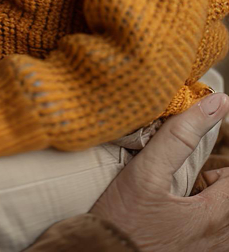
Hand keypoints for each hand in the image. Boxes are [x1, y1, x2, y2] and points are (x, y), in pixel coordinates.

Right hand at [92, 91, 228, 251]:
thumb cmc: (121, 222)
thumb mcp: (145, 173)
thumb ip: (180, 136)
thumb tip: (218, 102)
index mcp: (214, 216)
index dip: (220, 164)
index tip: (198, 162)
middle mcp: (218, 241)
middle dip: (214, 182)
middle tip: (189, 178)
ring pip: (222, 217)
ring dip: (209, 201)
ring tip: (183, 196)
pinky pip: (211, 235)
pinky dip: (200, 219)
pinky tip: (174, 217)